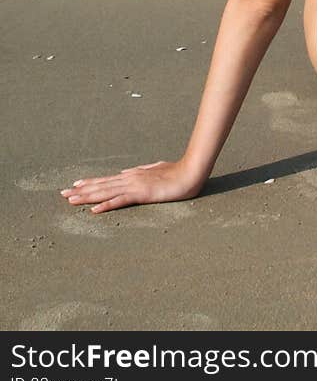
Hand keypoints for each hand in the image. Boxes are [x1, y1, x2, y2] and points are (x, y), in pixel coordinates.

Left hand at [60, 160, 204, 213]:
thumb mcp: (156, 170)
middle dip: (81, 190)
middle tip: (62, 193)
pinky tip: (93, 210)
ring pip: (105, 192)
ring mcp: (134, 185)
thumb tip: (126, 173)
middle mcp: (129, 178)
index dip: (90, 183)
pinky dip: (105, 205)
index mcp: (133, 174)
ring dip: (87, 197)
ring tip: (71, 200)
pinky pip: (120, 201)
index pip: (107, 180)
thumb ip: (141, 171)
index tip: (75, 185)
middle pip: (101, 185)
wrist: (190, 172)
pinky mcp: (141, 194)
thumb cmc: (176, 172)